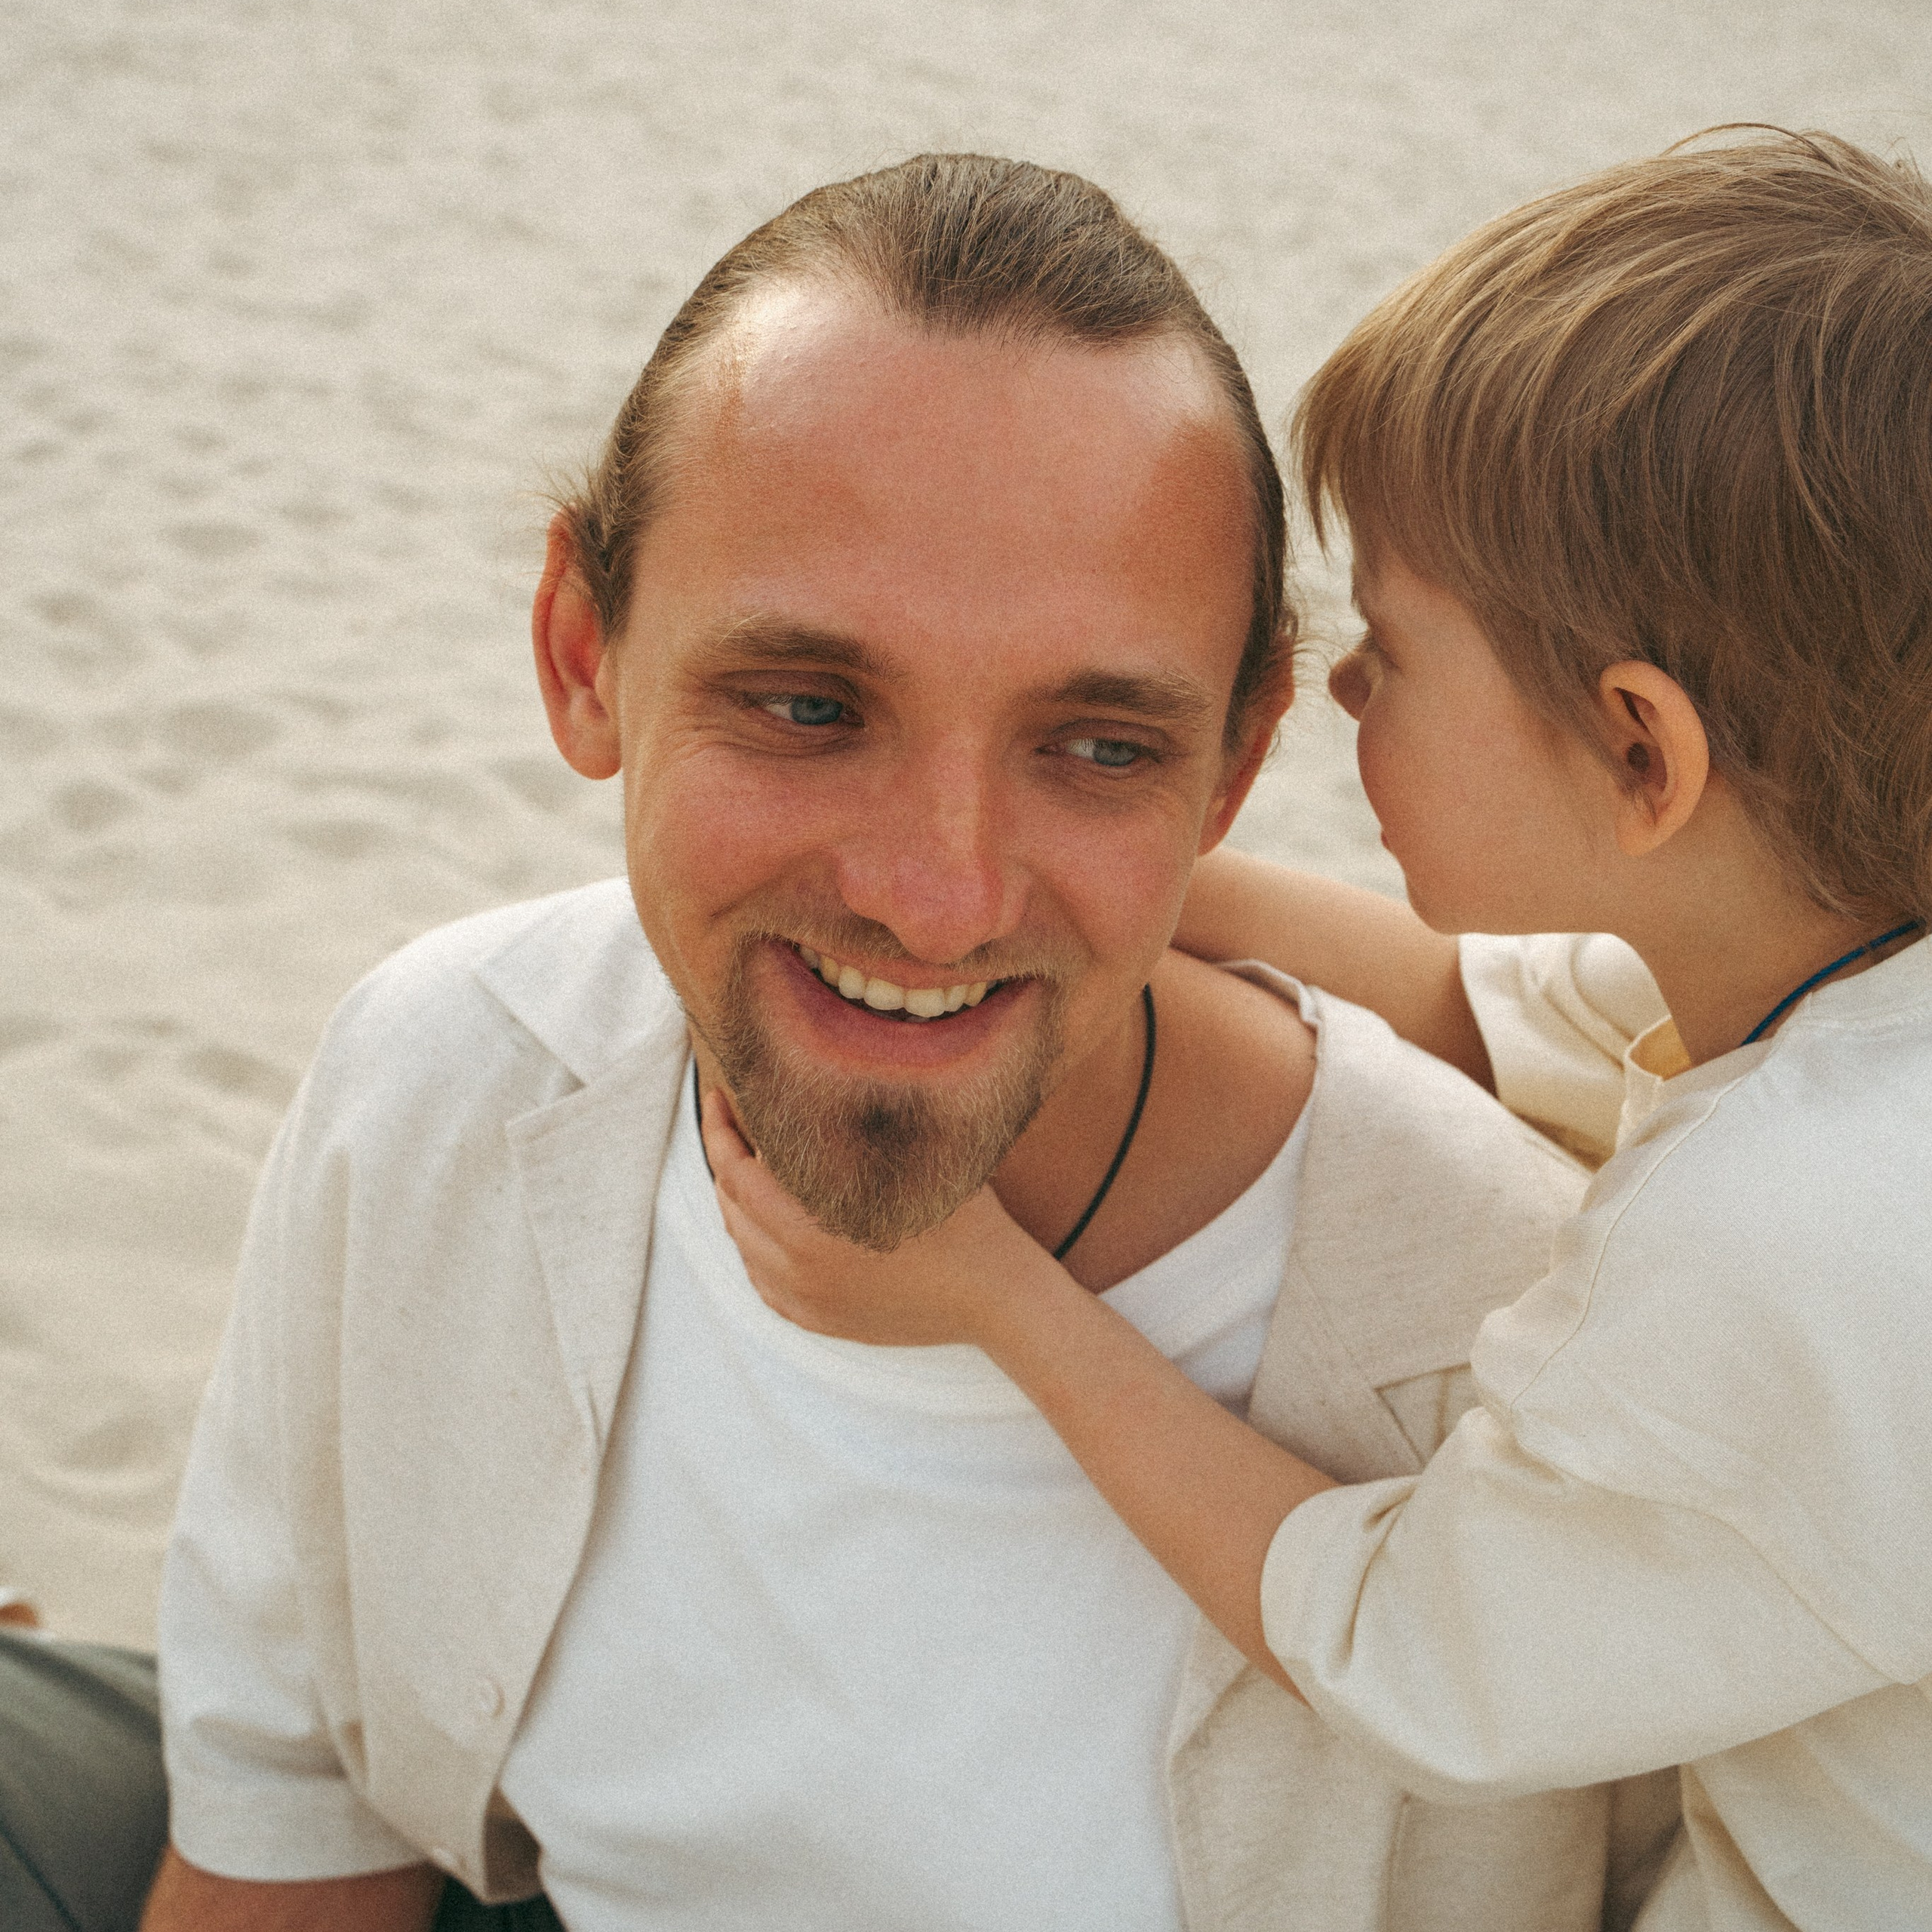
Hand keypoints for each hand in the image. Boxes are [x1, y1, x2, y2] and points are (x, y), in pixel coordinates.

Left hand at [700, 1088, 1057, 1347]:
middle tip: (733, 1122)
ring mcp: (805, 1303)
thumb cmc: (962, 1217)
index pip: (736, 1172)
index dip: (721, 1130)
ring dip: (739, 1203)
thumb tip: (822, 1071)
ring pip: (743, 1246)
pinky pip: (763, 1283)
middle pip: (732, 1207)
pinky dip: (755, 1249)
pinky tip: (768, 1225)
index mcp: (810, 1229)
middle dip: (726, 1159)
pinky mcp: (818, 1322)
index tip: (719, 1097)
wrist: (996, 1297)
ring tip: (751, 1164)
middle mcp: (797, 1271)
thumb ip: (864, 1125)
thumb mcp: (914, 1158)